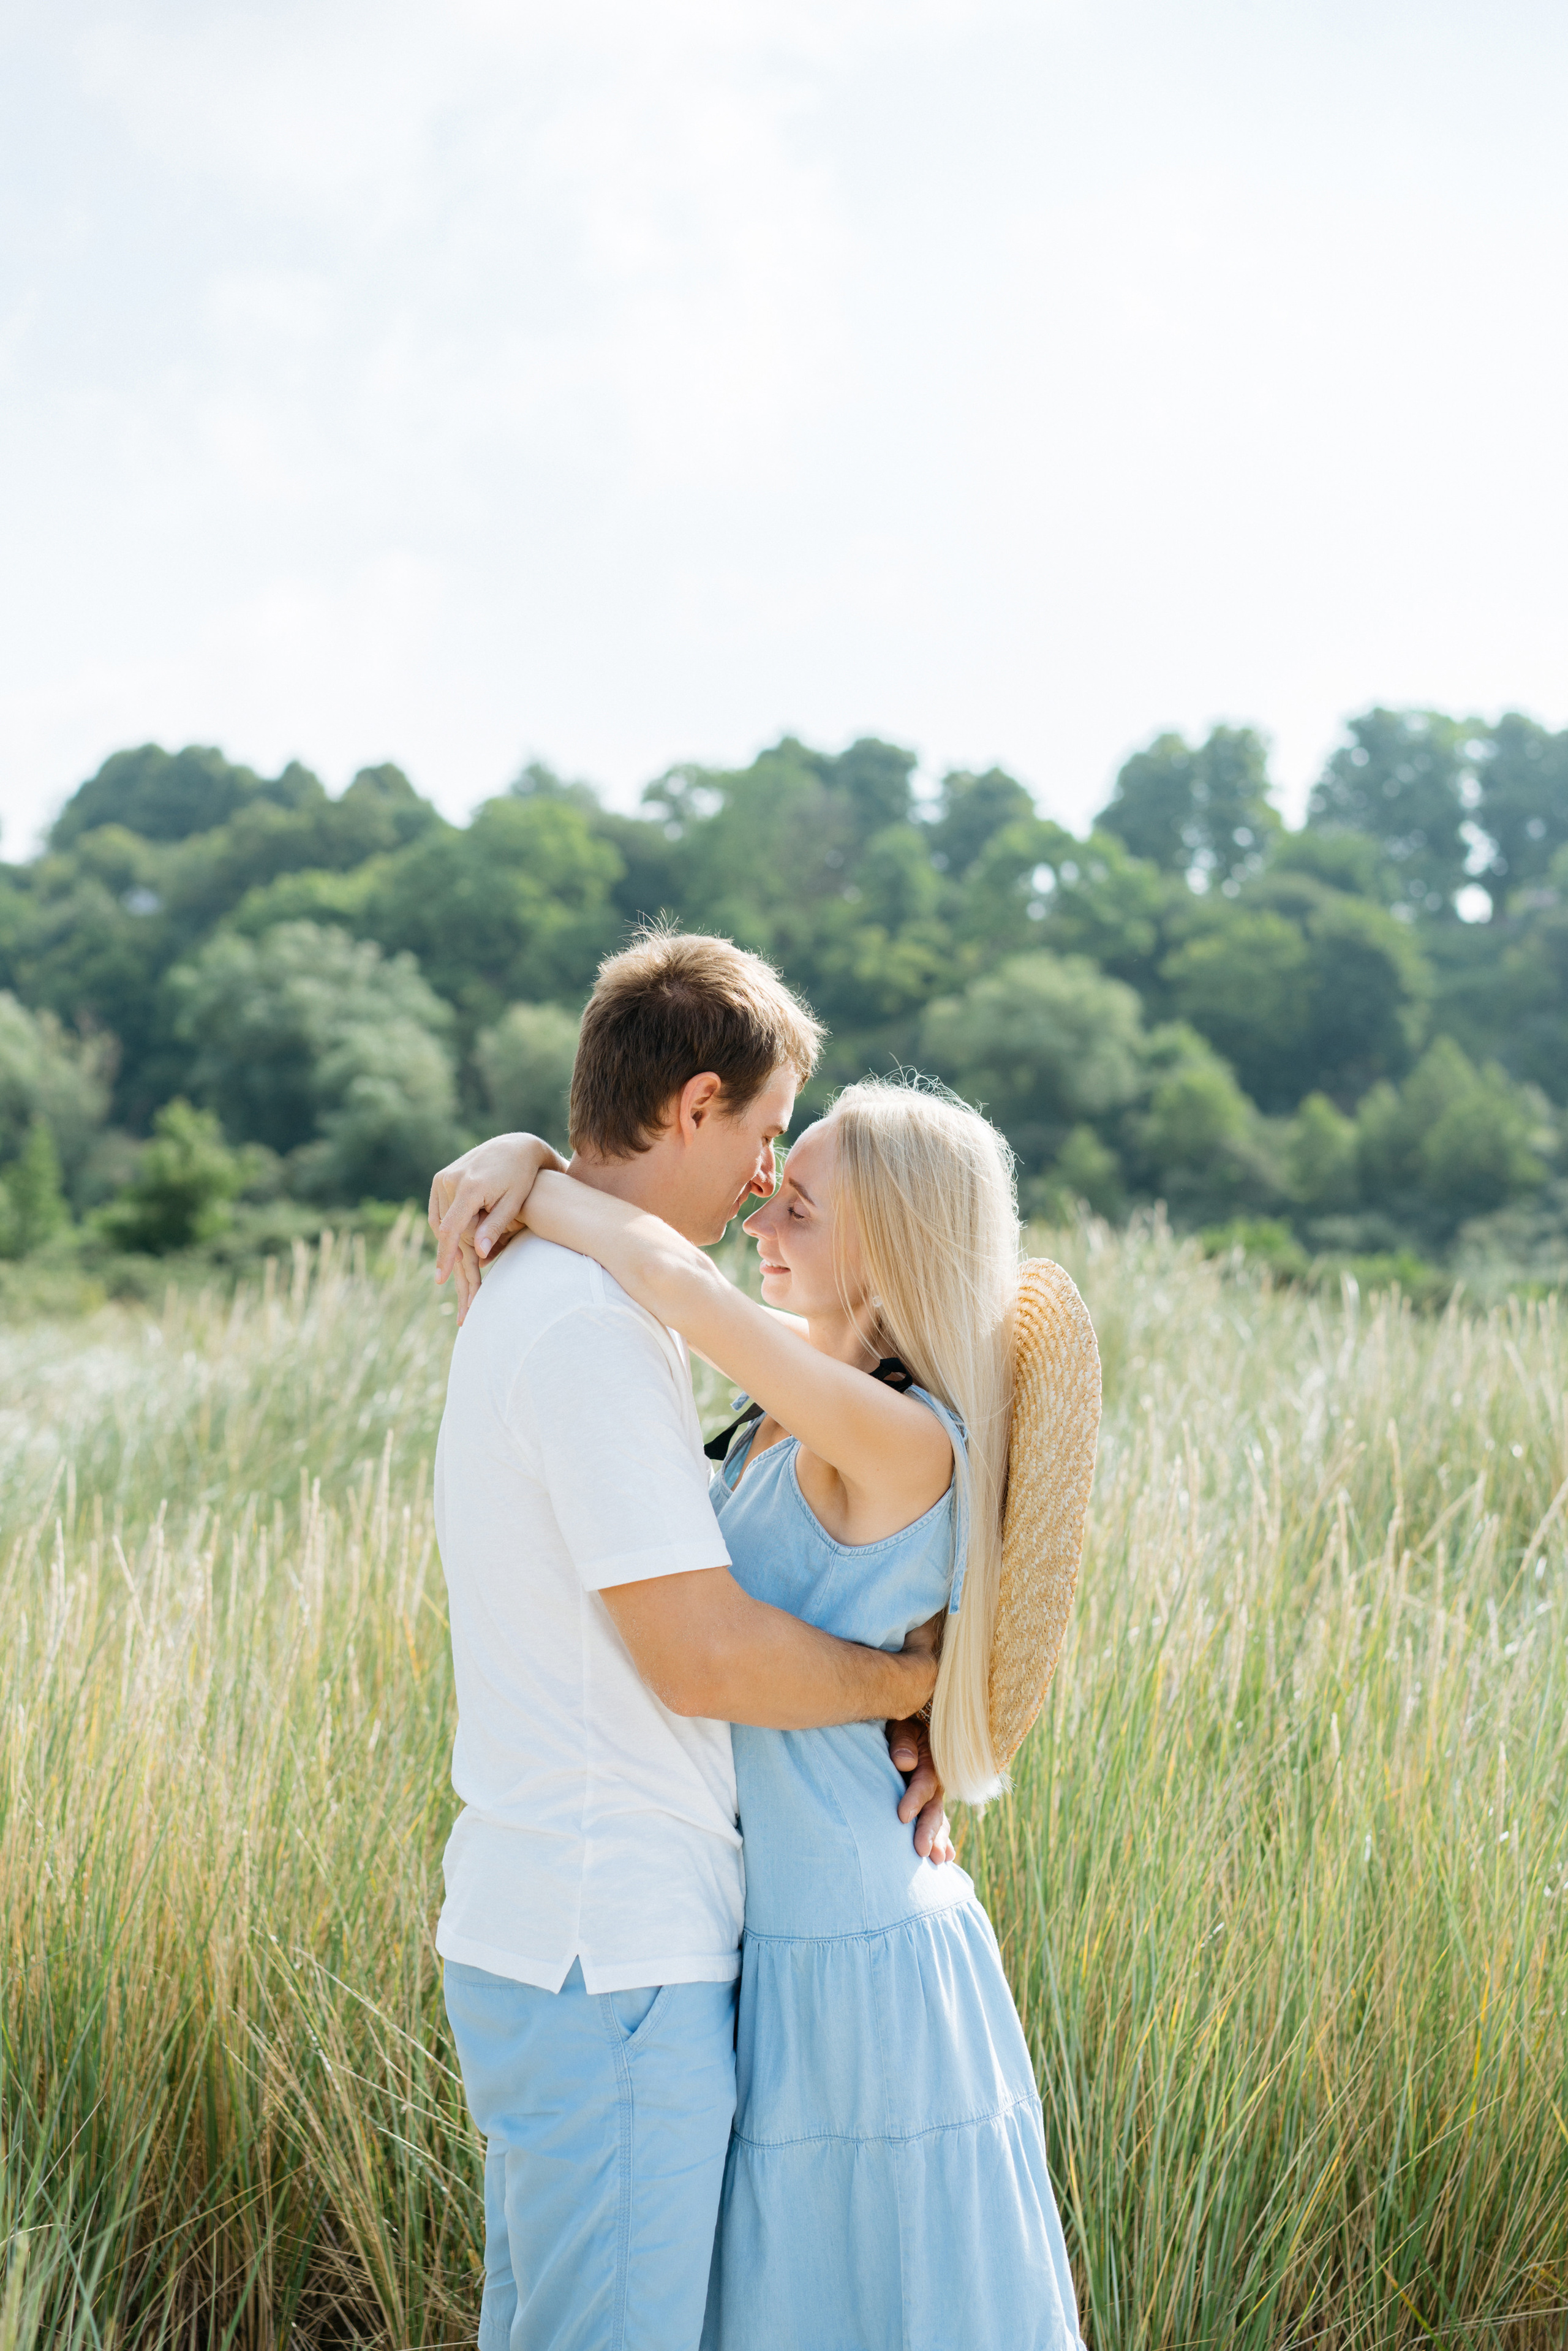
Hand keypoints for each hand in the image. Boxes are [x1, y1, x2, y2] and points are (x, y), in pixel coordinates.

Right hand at [428, 1133, 568, 1324]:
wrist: (514, 1146)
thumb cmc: (521, 1177)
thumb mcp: (513, 1203)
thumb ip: (495, 1227)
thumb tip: (479, 1254)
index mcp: (469, 1187)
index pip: (451, 1229)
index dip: (445, 1256)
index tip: (440, 1279)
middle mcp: (450, 1180)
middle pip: (448, 1228)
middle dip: (459, 1247)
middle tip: (477, 1256)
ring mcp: (443, 1177)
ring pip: (441, 1221)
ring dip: (454, 1236)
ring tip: (471, 1242)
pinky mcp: (441, 1177)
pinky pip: (439, 1210)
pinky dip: (448, 1225)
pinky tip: (461, 1233)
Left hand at [886, 1707, 954, 1867]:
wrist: (901, 1725)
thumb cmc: (897, 1725)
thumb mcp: (900, 1725)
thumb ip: (902, 1741)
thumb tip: (905, 1762)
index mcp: (931, 1759)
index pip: (924, 1783)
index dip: (914, 1799)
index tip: (902, 1817)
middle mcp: (936, 1780)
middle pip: (935, 1807)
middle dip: (930, 1830)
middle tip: (923, 1852)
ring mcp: (933, 1794)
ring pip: (938, 1819)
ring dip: (939, 1839)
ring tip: (938, 1860)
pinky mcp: (927, 1804)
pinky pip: (937, 1823)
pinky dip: (943, 1839)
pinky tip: (947, 1857)